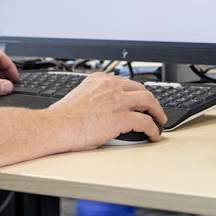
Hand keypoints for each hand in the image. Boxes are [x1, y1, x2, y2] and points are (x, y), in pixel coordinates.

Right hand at [47, 73, 166, 146]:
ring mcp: (118, 100)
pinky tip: (153, 135)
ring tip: (160, 120)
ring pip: (149, 101)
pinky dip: (153, 129)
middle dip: (150, 100)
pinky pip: (146, 122)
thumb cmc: (62, 117)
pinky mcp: (122, 117)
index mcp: (100, 79)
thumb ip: (93, 95)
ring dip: (158, 112)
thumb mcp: (78, 95)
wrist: (56, 127)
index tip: (140, 99)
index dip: (136, 92)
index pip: (126, 82)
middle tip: (154, 109)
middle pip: (141, 89)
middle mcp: (111, 86)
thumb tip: (100, 107)